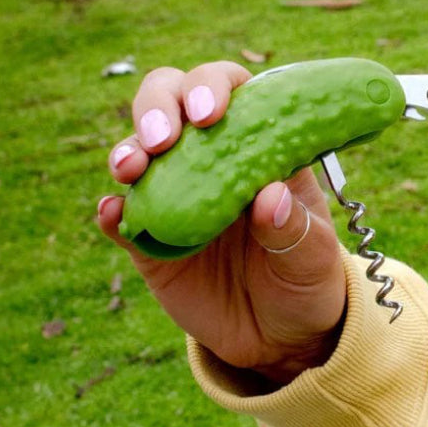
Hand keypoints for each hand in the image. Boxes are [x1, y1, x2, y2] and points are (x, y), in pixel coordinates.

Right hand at [98, 61, 346, 384]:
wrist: (283, 339)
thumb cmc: (307, 281)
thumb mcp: (314, 257)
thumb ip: (293, 228)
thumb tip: (269, 197)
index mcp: (261, 148)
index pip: (233, 92)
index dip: (215, 87)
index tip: (212, 113)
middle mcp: (213, 159)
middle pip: (172, 101)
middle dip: (160, 105)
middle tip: (165, 137)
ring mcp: (177, 195)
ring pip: (139, 151)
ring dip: (129, 150)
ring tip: (132, 168)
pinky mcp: (151, 240)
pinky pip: (122, 218)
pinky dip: (113, 212)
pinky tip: (113, 214)